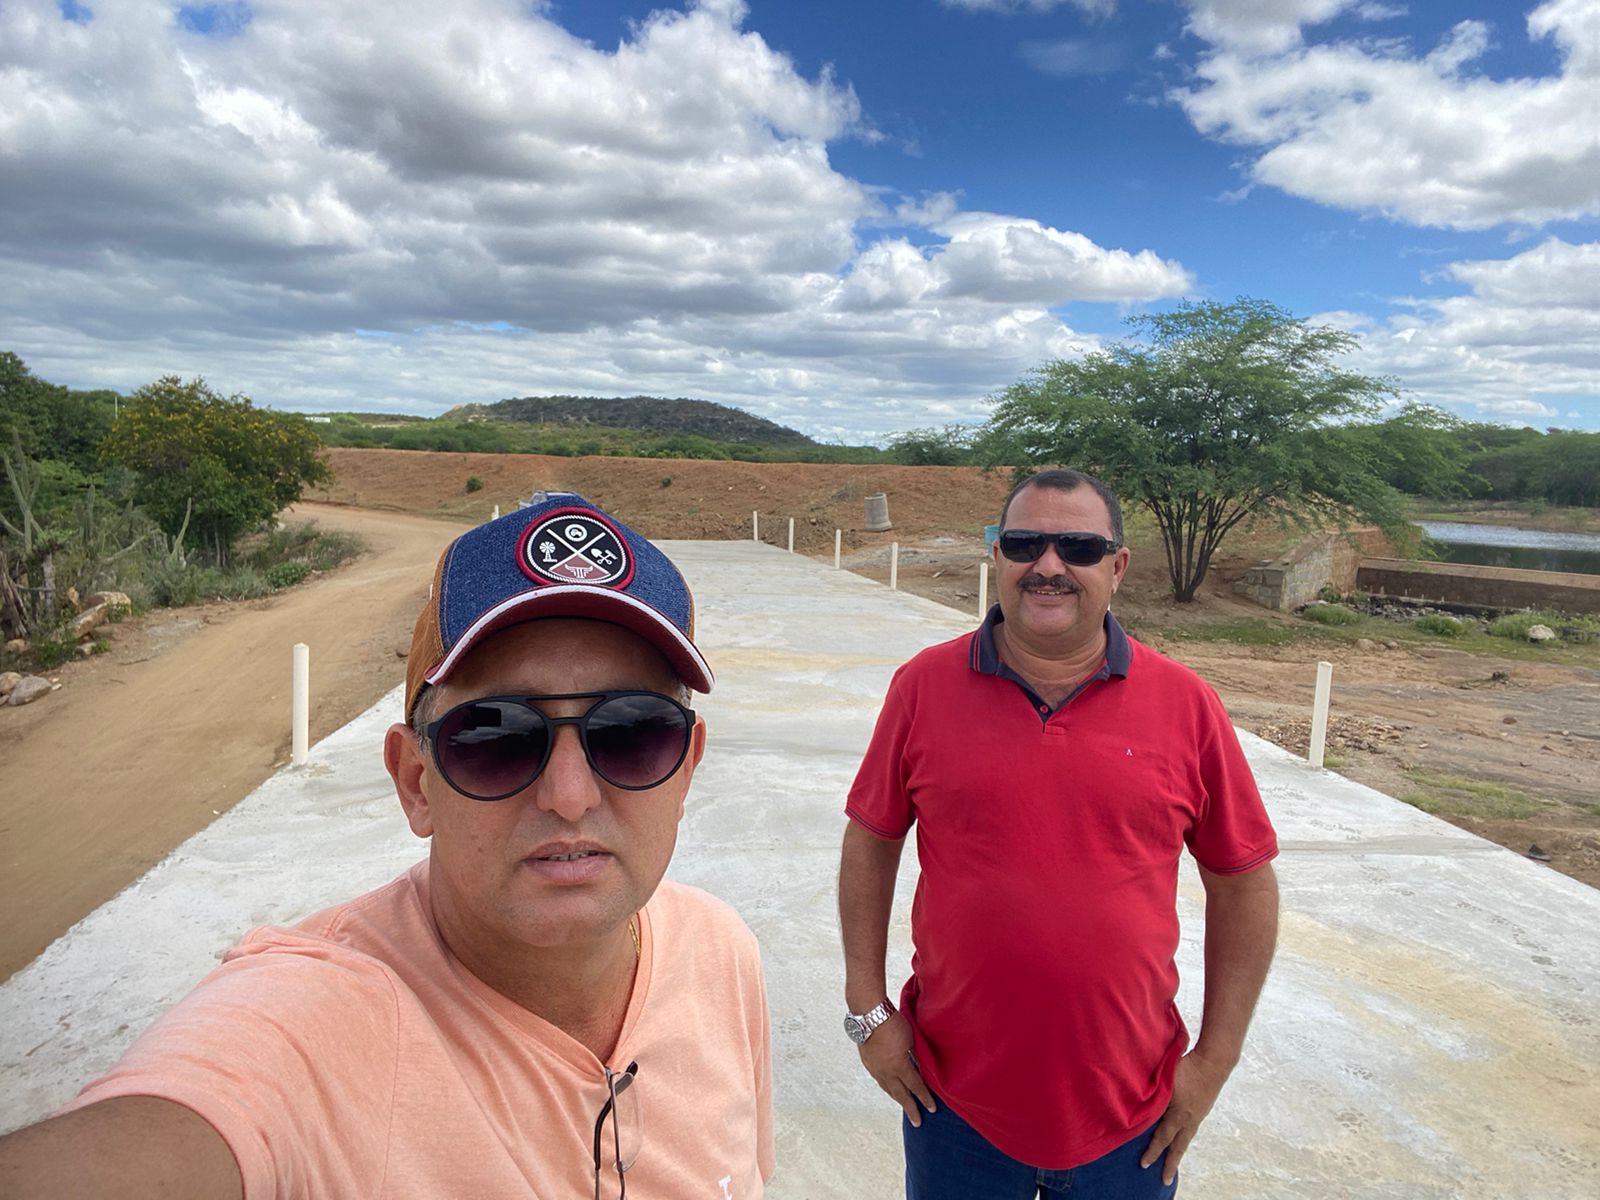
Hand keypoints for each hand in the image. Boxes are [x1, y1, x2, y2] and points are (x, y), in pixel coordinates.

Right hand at [857, 1011, 936, 1125]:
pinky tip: (890, 1088)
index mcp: (899, 1065)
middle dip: (911, 1108)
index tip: (932, 1109)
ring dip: (898, 1098)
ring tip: (905, 1106)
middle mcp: (886, 1071)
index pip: (915, 1087)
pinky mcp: (868, 1063)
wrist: (869, 1014)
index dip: (925, 1098)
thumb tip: (922, 1067)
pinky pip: (880, 1081)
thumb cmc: (894, 1023)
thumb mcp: (911, 1039)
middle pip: (900, 1095)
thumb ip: (916, 1055)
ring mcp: (875, 1068)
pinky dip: (887, 1087)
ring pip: (888, 1089)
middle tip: (918, 1122)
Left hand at [1140, 1049, 1232, 1184]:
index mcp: (1180, 1115)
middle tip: (1165, 1180)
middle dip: (1170, 1163)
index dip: (1152, 1151)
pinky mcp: (1202, 1109)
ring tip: (1172, 1162)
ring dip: (1178, 1151)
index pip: (1162, 1138)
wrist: (1213, 1062)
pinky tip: (1180, 1137)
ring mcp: (1198, 1115)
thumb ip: (1154, 1095)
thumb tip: (1140, 1106)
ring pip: (1185, 1138)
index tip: (1144, 1164)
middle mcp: (1190, 1119)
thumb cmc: (1186, 1067)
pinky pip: (1190, 1129)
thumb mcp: (1166, 1081)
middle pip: (1178, 1146)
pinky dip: (1183, 1137)